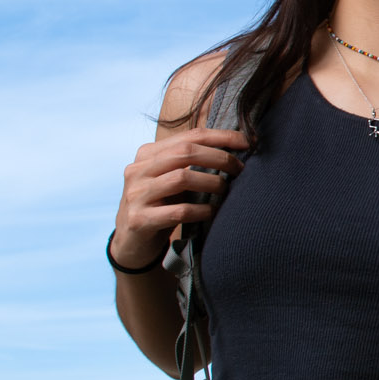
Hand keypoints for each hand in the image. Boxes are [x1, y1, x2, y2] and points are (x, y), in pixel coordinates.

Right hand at [112, 129, 248, 270]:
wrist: (131, 243)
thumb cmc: (161, 205)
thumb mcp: (171, 178)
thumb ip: (191, 162)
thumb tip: (236, 147)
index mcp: (147, 154)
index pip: (189, 136)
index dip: (221, 137)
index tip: (247, 142)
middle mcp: (137, 170)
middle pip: (185, 153)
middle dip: (219, 158)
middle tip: (240, 169)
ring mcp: (136, 195)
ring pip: (182, 178)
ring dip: (212, 183)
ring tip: (226, 190)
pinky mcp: (139, 220)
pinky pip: (179, 211)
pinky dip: (202, 210)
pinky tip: (213, 212)